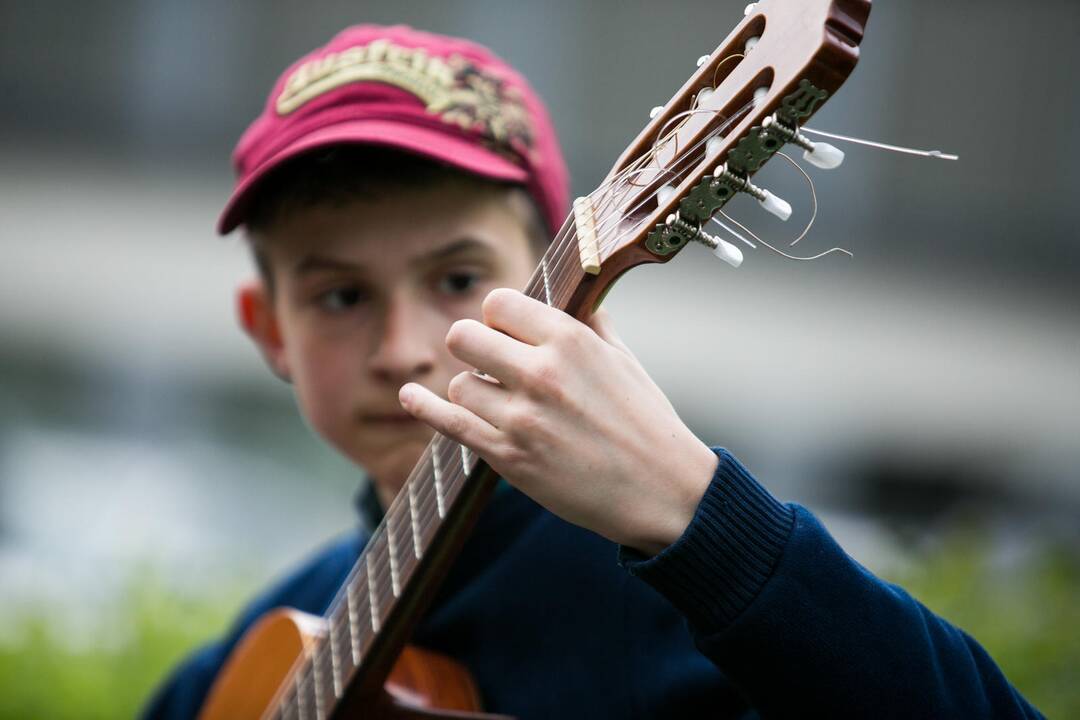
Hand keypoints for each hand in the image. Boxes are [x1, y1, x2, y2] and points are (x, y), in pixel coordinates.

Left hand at [398, 288, 717, 555]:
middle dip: (472, 346)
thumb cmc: (646, 423)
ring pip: (459, 384)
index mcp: (571, 340)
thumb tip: (569, 300)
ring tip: (501, 402)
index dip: (496, 317)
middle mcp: (541, 373)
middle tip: (489, 363)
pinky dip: (424, 407)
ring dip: (473, 391)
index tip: (505, 332)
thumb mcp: (623, 361)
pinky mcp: (508, 457)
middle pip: (464, 337)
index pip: (498, 304)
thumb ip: (589, 325)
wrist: (662, 491)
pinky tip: (408, 396)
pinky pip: (450, 423)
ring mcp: (522, 417)